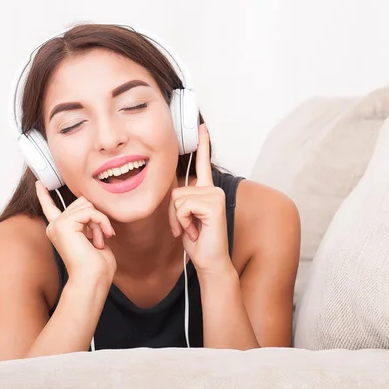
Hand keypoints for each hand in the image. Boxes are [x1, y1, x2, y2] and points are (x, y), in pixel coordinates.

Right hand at [36, 181, 116, 279]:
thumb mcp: (92, 236)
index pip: (50, 207)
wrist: (93, 279)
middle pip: (81, 201)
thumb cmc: (97, 265)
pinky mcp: (63, 225)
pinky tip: (102, 238)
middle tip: (100, 238)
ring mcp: (57, 225)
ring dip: (99, 222)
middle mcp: (55, 226)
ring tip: (99, 241)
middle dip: (97, 217)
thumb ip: (88, 220)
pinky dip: (101, 222)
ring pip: (87, 205)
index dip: (44, 195)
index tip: (39, 184)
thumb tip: (90, 204)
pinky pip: (90, 212)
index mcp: (60, 229)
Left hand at [169, 124, 230, 273]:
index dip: (203, 144)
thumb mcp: (184, 218)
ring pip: (177, 199)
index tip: (202, 126)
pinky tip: (195, 231)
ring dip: (178, 219)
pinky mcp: (213, 204)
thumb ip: (181, 201)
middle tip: (187, 228)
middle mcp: (212, 190)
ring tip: (192, 230)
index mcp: (206, 191)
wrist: (210, 262)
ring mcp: (214, 195)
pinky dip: (183, 222)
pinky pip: (183, 206)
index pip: (203, 164)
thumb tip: (174, 192)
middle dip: (174, 213)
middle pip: (176, 190)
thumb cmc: (198, 242)